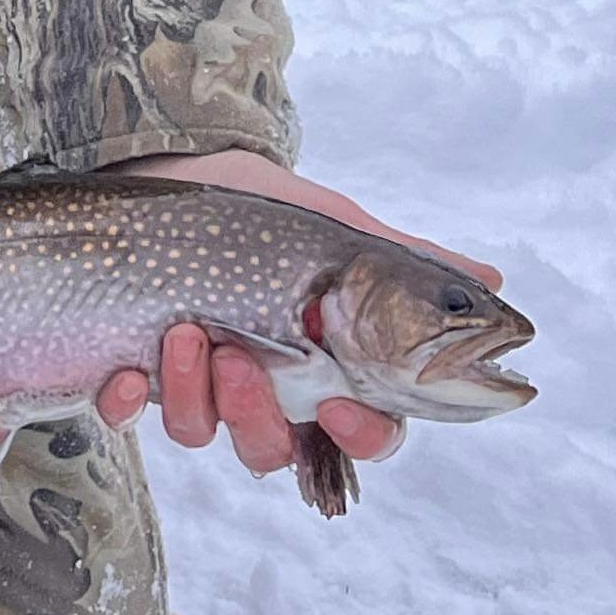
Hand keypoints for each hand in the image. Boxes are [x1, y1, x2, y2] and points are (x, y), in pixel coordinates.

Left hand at [93, 149, 504, 479]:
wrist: (157, 165)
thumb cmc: (251, 203)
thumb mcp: (328, 227)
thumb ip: (400, 262)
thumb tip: (491, 282)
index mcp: (318, 362)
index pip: (361, 428)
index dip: (360, 434)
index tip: (339, 405)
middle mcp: (259, 386)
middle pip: (276, 449)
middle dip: (259, 413)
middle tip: (240, 358)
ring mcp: (191, 385)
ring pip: (204, 434)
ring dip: (196, 396)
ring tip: (187, 330)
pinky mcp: (127, 376)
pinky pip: (124, 418)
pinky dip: (124, 403)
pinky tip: (126, 371)